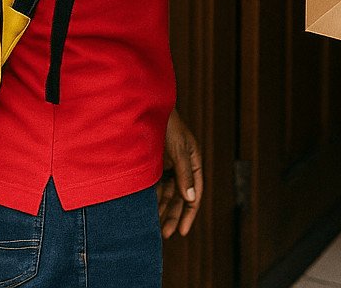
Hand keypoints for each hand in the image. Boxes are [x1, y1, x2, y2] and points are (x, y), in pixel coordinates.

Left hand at [158, 109, 202, 238]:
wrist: (146, 106)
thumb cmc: (166, 123)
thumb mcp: (178, 148)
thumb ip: (184, 173)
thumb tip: (191, 198)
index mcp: (193, 160)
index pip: (194, 192)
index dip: (189, 213)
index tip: (182, 231)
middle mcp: (181, 165)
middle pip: (180, 196)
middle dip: (174, 215)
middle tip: (165, 234)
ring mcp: (167, 164)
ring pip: (167, 193)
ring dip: (162, 208)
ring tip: (153, 225)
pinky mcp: (154, 163)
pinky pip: (155, 185)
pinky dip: (152, 197)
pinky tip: (145, 209)